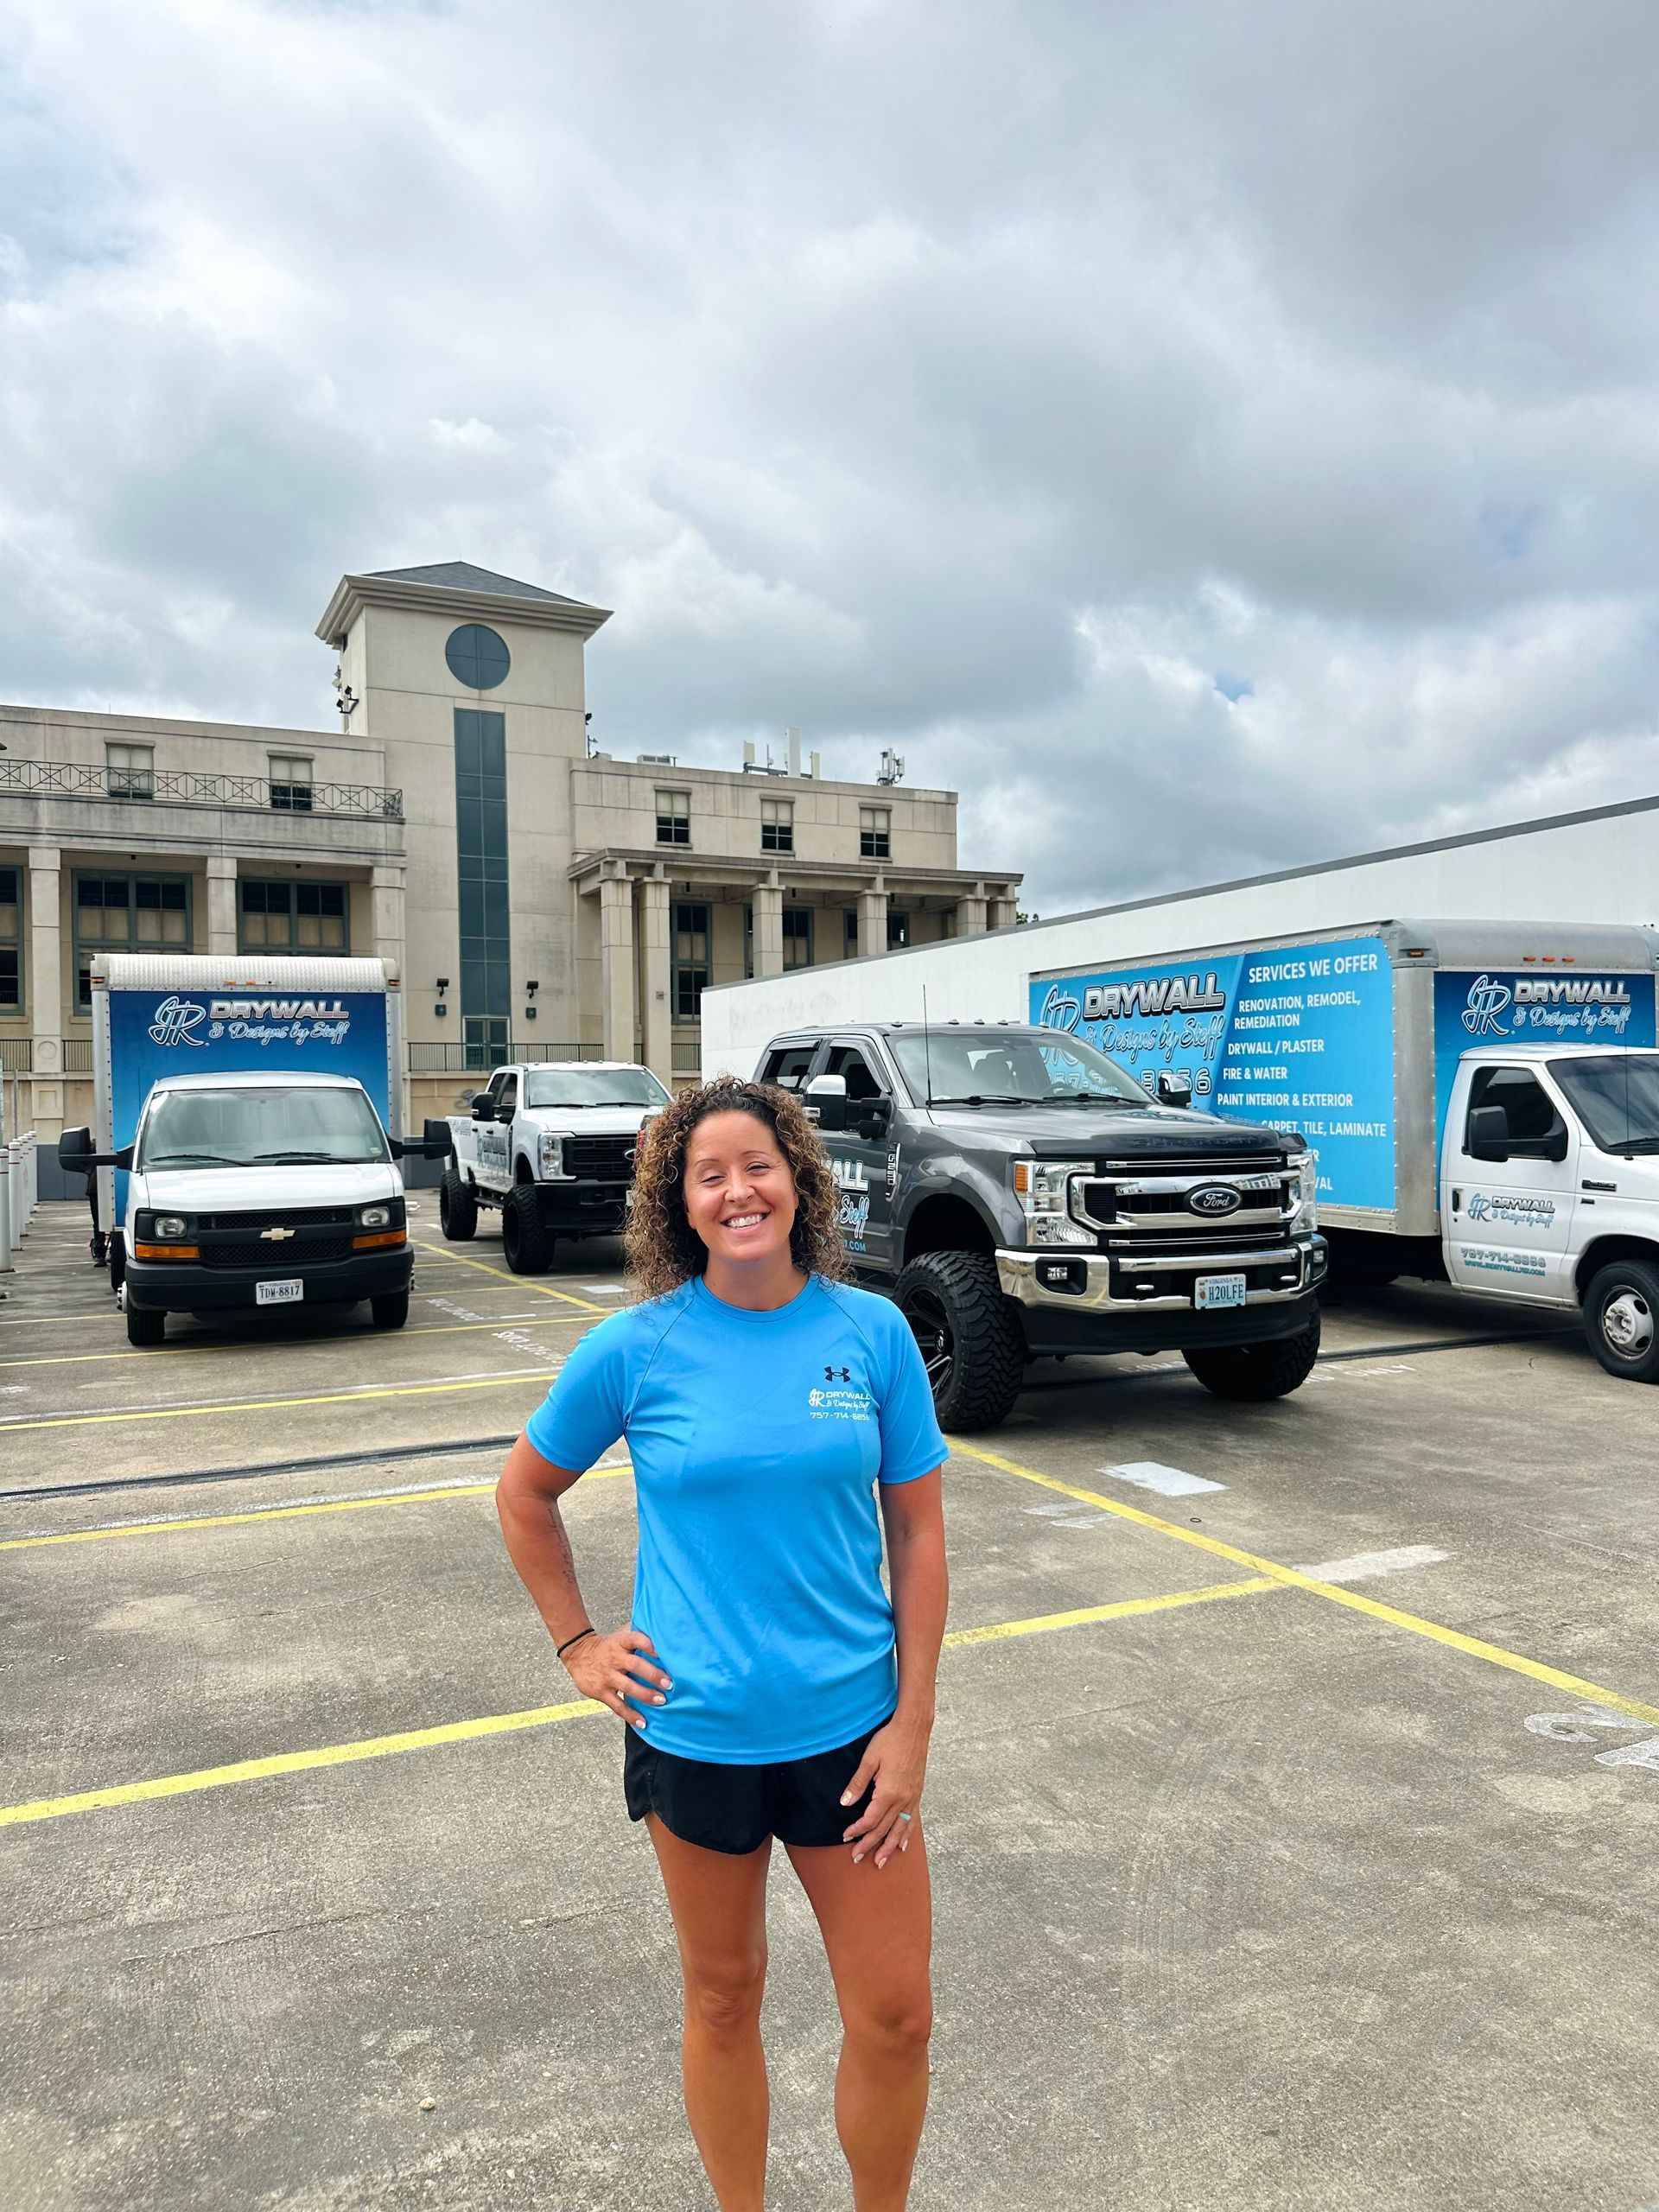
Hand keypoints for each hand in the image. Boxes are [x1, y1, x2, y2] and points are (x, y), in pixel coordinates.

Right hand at [561, 1627, 671, 1730]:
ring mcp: (607, 1676)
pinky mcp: (601, 1692)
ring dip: (645, 1695)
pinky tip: (643, 1722)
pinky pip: (617, 1705)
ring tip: (661, 1701)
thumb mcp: (620, 1635)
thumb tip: (664, 1630)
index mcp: (621, 1642)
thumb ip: (639, 1632)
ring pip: (628, 1687)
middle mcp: (615, 1658)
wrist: (578, 1654)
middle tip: (669, 1684)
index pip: (635, 1639)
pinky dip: (630, 1715)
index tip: (661, 1652)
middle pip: (635, 1665)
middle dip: (653, 1675)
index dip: (648, 1644)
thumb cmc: (608, 1645)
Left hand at [840, 1713, 929, 1868]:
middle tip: (857, 1858)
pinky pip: (912, 1819)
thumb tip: (845, 1803)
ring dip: (889, 1847)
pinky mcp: (917, 1793)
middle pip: (884, 1828)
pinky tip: (903, 1845)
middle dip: (870, 1845)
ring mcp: (912, 1797)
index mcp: (888, 1792)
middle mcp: (902, 1799)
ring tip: (881, 1862)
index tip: (845, 1836)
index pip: (870, 1819)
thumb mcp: (869, 1759)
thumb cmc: (890, 1740)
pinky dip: (906, 1834)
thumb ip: (857, 1783)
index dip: (857, 1830)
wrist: (914, 1727)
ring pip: (900, 1829)